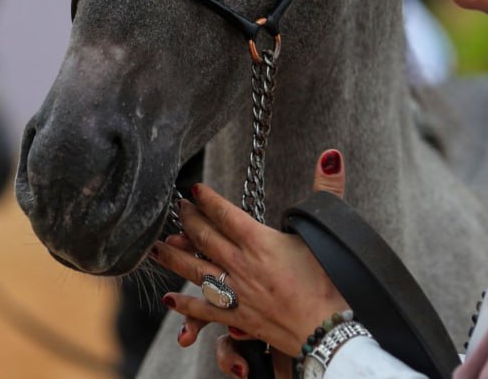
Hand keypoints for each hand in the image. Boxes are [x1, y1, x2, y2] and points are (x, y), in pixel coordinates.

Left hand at [153, 149, 347, 376]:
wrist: (326, 330)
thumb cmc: (328, 281)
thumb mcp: (325, 232)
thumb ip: (326, 192)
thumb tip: (330, 157)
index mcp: (260, 242)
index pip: (225, 214)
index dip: (208, 200)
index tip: (194, 190)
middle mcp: (240, 264)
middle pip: (205, 238)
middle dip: (188, 220)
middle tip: (176, 209)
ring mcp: (235, 292)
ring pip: (195, 271)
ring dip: (174, 257)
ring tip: (157, 245)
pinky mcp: (236, 318)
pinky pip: (203, 309)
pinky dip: (184, 305)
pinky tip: (169, 299)